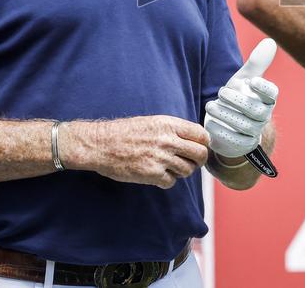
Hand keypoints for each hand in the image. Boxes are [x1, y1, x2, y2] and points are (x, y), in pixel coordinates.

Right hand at [86, 115, 209, 188]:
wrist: (100, 144)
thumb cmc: (124, 132)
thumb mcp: (152, 122)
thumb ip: (172, 129)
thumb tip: (192, 139)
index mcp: (169, 124)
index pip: (201, 135)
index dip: (203, 143)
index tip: (200, 148)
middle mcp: (167, 140)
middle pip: (200, 154)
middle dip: (198, 160)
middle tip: (192, 162)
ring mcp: (161, 158)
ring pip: (188, 170)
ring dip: (182, 171)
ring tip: (170, 168)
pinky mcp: (152, 174)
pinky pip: (171, 182)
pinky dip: (167, 181)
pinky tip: (157, 175)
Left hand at [205, 38, 278, 158]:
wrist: (229, 125)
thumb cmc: (238, 96)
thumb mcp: (243, 79)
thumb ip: (256, 62)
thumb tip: (270, 41)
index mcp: (266, 99)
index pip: (272, 94)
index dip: (264, 88)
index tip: (251, 80)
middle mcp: (263, 117)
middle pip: (257, 111)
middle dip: (238, 101)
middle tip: (222, 92)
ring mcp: (253, 133)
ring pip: (244, 126)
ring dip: (225, 114)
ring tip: (210, 105)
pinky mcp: (241, 145)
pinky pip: (233, 141)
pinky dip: (220, 131)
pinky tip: (209, 122)